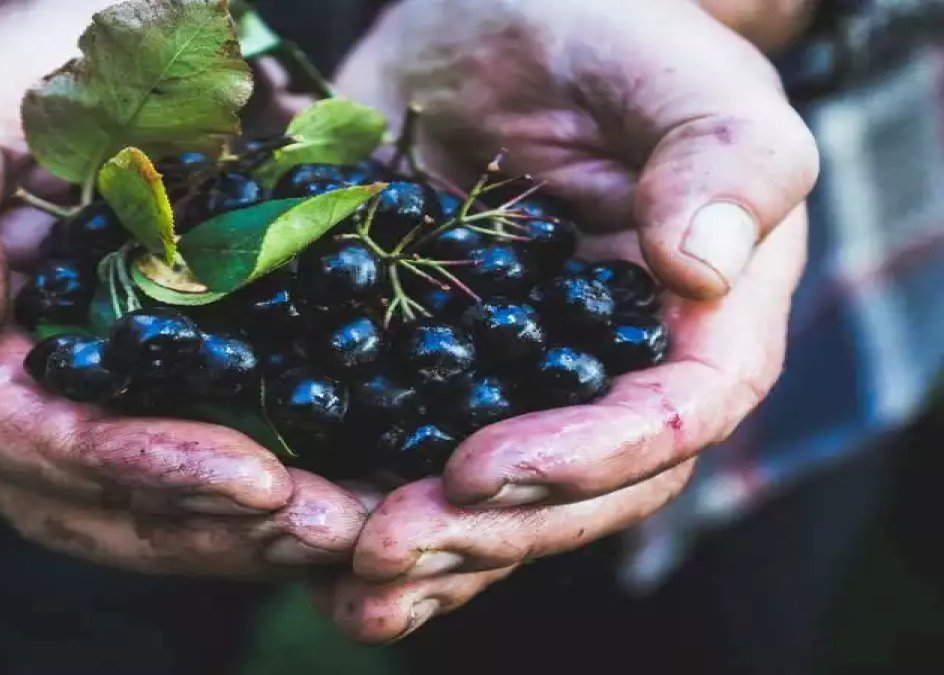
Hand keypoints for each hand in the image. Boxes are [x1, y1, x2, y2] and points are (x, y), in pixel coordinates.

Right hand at [0, 0, 366, 575]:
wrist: (123, 51)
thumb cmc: (22, 70)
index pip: (22, 442)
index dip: (127, 471)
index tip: (250, 478)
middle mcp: (24, 403)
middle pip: (98, 508)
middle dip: (216, 526)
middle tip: (330, 527)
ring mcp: (105, 405)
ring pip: (162, 509)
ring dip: (260, 532)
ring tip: (358, 524)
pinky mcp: (182, 390)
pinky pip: (225, 462)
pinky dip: (290, 490)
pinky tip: (366, 495)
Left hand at [321, 0, 817, 640]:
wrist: (495, 22)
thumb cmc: (608, 30)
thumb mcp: (673, 70)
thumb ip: (717, 156)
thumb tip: (702, 267)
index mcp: (698, 321)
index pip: (671, 419)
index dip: (586, 460)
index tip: (485, 467)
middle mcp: (612, 374)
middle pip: (576, 491)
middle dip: (485, 527)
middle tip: (388, 544)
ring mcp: (521, 383)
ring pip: (494, 500)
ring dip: (425, 549)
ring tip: (346, 572)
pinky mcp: (436, 371)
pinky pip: (414, 455)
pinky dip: (369, 505)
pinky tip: (311, 548)